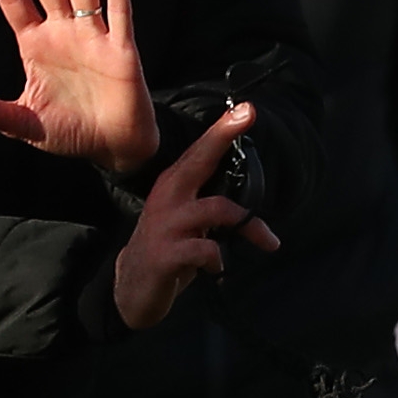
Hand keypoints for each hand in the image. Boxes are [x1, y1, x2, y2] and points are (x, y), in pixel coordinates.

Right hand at [111, 102, 276, 329]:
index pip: (200, 152)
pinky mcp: (165, 254)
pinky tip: (215, 268)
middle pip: (199, 160)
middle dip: (223, 136)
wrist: (131, 288)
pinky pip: (206, 250)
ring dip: (248, 226)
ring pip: (217, 209)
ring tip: (266, 241)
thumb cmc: (167, 249)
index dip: (222, 128)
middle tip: (248, 113)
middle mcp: (168, 197)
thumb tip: (247, 195)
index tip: (246, 108)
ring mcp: (165, 225)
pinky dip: (218, 260)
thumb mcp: (185, 220)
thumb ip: (208, 203)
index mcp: (174, 186)